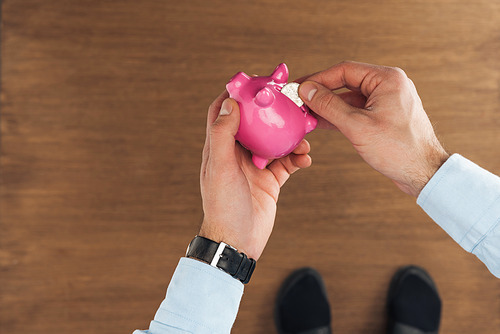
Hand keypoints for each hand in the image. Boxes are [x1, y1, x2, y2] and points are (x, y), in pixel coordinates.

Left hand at [199, 91, 311, 259]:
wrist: (238, 241)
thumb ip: (223, 135)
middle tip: (289, 101)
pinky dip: (298, 158)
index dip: (235, 95)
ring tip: (304, 136)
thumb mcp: (220, 168)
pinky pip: (287, 163)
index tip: (254, 82)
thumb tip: (229, 102)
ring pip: (275, 142)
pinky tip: (307, 158)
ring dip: (290, 137)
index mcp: (219, 147)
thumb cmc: (223, 205)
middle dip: (271, 112)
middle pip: (255, 123)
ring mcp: (255, 166)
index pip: (223, 112)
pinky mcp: (270, 180)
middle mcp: (237, 154)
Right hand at [298, 61, 448, 196]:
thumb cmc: (399, 149)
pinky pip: (357, 110)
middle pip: (346, 82)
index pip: (344, 70)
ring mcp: (387, 101)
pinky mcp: (384, 116)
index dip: (318, 79)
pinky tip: (320, 122)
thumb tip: (307, 90)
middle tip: (299, 100)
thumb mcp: (357, 127)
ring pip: (350, 98)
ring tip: (306, 113)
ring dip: (328, 106)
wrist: (424, 173)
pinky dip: (339, 116)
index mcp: (388, 79)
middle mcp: (389, 85)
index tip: (299, 87)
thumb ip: (329, 106)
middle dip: (321, 93)